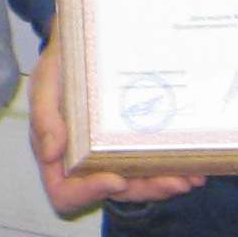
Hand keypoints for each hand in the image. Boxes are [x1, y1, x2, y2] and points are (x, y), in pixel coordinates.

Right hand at [26, 31, 202, 220]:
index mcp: (57, 156)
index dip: (89, 193)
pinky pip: (148, 165)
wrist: (83, 43)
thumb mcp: (46, 83)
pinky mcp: (128, 144)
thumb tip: (51, 154)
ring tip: (192, 178)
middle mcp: (83, 163)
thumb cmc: (61, 64)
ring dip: (164, 185)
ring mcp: (108, 155)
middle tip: (175, 182)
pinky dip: (170, 169)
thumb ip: (44, 118)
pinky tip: (193, 165)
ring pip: (135, 185)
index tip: (116, 179)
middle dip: (144, 190)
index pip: (64, 191)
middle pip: (111, 192)